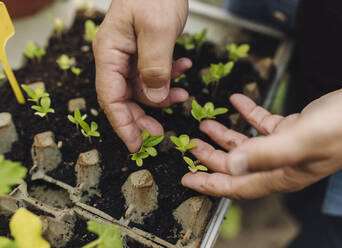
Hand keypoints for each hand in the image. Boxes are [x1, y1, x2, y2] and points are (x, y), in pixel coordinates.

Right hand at [93, 0, 190, 151]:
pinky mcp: (144, 50)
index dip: (122, 125)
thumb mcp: (158, 30)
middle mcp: (115, 56)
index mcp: (110, 53)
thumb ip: (155, 67)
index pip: (110, 97)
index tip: (137, 146)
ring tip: (185, 95)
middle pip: (123, 98)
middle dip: (143, 116)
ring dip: (163, 95)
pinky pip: (154, 73)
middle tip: (163, 132)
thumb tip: (155, 99)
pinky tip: (185, 69)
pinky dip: (170, 76)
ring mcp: (129, 53)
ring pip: (142, 88)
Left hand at [182, 83, 341, 198]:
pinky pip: (262, 123)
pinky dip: (248, 113)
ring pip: (246, 144)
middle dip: (211, 157)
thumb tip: (231, 165)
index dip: (209, 184)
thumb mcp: (302, 140)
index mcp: (280, 175)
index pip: (236, 186)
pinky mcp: (291, 129)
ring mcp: (285, 146)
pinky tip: (236, 101)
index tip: (186, 179)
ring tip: (206, 123)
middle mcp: (279, 164)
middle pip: (236, 166)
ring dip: (225, 134)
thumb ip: (265, 153)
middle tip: (191, 146)